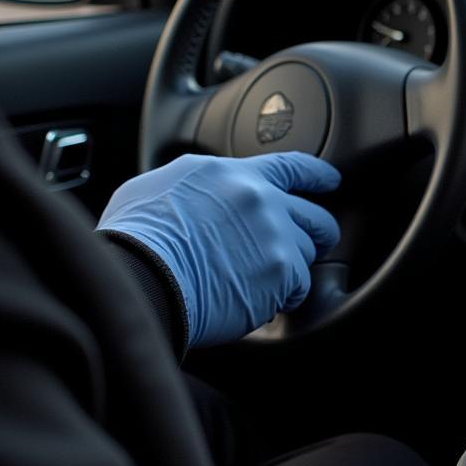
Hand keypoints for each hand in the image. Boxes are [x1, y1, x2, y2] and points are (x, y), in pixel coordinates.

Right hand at [97, 152, 340, 346]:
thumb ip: (195, 188)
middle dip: (316, 232)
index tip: (331, 180)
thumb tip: (199, 196)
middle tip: (309, 245)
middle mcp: (261, 199)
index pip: (290, 165)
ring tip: (259, 280)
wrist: (140, 278)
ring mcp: (275, 235)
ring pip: (306, 254)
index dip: (317, 174)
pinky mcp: (282, 273)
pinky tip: (257, 299)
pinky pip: (299, 288)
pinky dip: (283, 297)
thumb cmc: (135, 241)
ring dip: (290, 268)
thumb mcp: (157, 188)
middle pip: (315, 215)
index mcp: (231, 174)